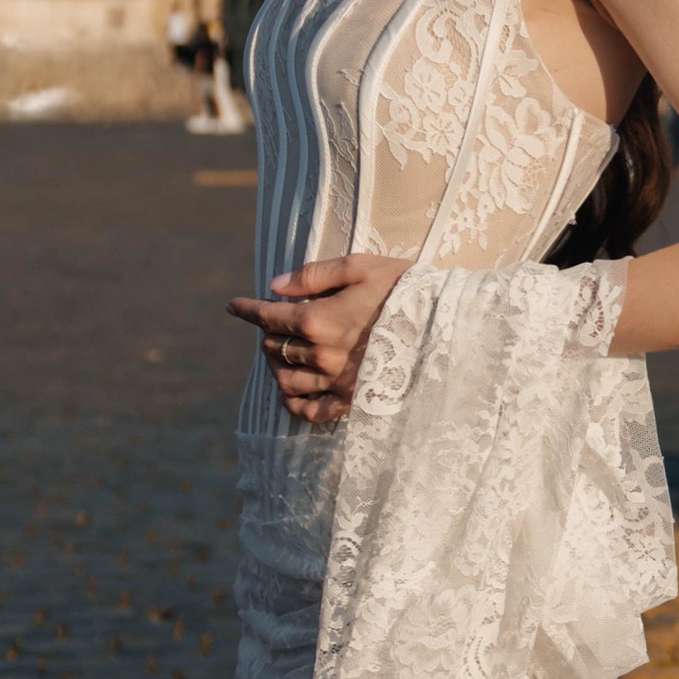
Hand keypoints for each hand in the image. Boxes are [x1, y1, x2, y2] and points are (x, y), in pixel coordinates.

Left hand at [228, 253, 409, 423]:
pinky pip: (313, 411)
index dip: (247, 310)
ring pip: (286, 380)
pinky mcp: (353, 400)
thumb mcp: (360, 267)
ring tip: (282, 355)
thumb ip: (314, 274)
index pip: (269, 316)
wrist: (445, 324)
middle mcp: (322, 355)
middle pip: (275, 347)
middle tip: (274, 324)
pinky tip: (291, 394)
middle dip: (268, 334)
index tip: (234, 306)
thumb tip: (276, 285)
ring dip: (276, 366)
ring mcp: (337, 381)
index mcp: (319, 319)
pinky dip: (295, 404)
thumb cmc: (403, 289)